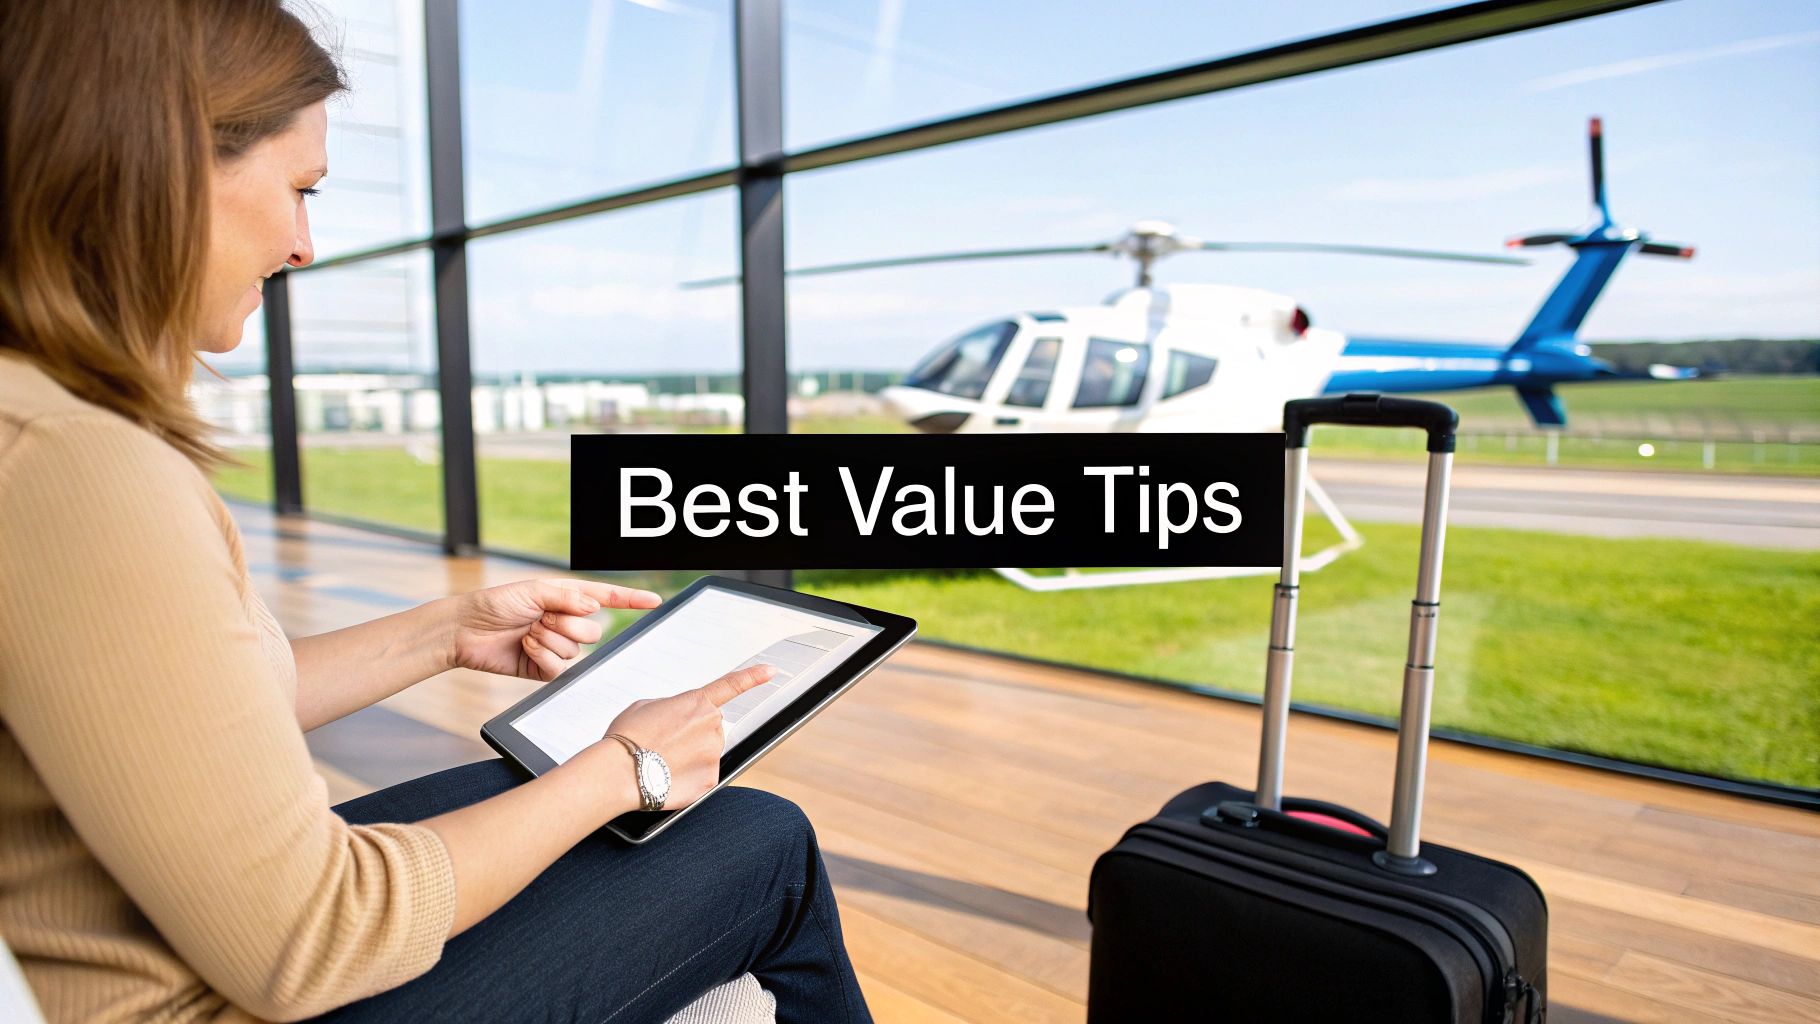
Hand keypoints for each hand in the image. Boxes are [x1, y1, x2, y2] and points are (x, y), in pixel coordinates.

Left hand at [449, 578, 660, 679]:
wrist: (465, 630)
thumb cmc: (495, 604)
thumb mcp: (535, 591)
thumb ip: (569, 598)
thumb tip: (594, 606)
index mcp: (566, 600)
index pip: (606, 599)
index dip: (631, 600)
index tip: (655, 601)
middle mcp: (564, 624)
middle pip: (593, 632)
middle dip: (568, 625)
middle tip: (541, 619)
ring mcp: (555, 647)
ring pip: (576, 651)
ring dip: (550, 640)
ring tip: (527, 633)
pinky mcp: (542, 669)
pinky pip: (559, 669)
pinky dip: (543, 657)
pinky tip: (526, 648)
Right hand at [586, 664, 777, 810]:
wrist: (619, 771)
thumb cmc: (627, 737)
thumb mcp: (646, 707)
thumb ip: (672, 708)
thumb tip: (679, 720)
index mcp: (696, 702)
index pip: (731, 685)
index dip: (752, 677)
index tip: (770, 671)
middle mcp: (711, 726)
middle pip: (710, 729)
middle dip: (692, 735)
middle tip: (665, 742)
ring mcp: (713, 754)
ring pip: (706, 753)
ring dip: (689, 756)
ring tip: (662, 760)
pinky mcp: (710, 780)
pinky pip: (702, 776)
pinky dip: (687, 777)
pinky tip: (667, 775)